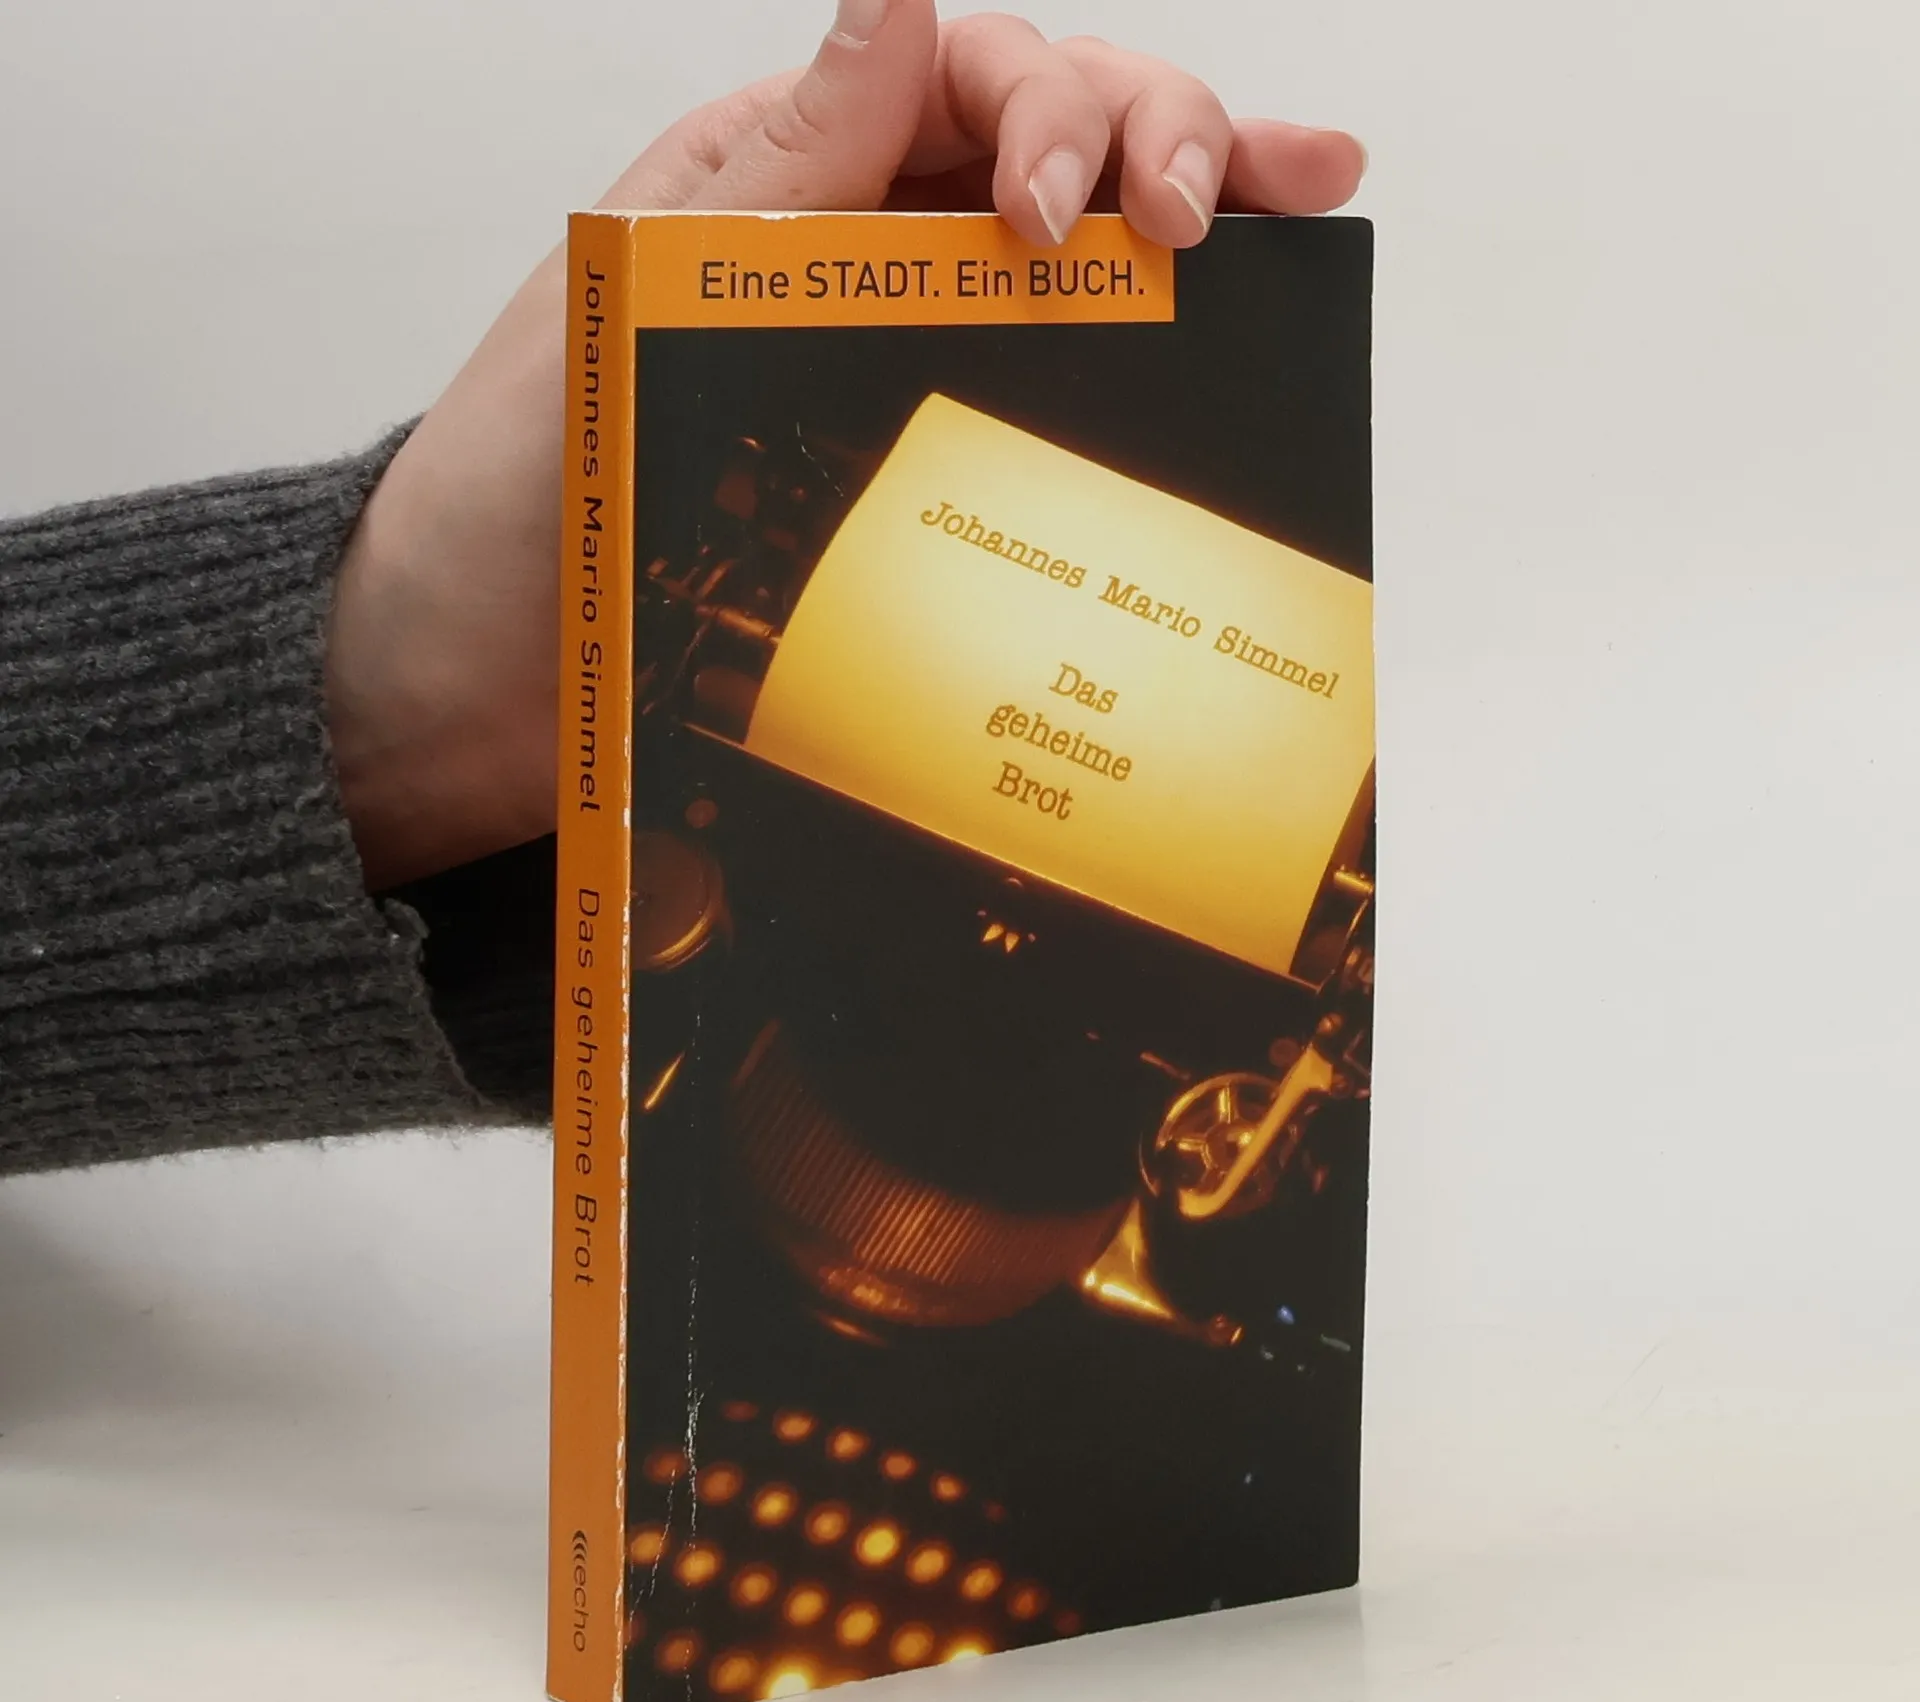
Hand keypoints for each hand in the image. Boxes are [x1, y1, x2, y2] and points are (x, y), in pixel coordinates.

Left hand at [324, 0, 1364, 890]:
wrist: (487, 672)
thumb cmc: (525, 482)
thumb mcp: (641, 289)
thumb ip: (784, 163)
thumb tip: (901, 3)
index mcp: (790, 176)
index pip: (964, 79)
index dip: (1052, 111)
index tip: (1066, 215)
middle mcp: (864, 251)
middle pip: (1048, 145)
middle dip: (1152, 140)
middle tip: (1202, 211)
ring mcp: (907, 356)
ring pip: (1076, 257)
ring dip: (1195, 218)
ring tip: (1299, 204)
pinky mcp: (925, 466)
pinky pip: (1051, 390)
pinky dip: (1149, 359)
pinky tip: (1237, 336)